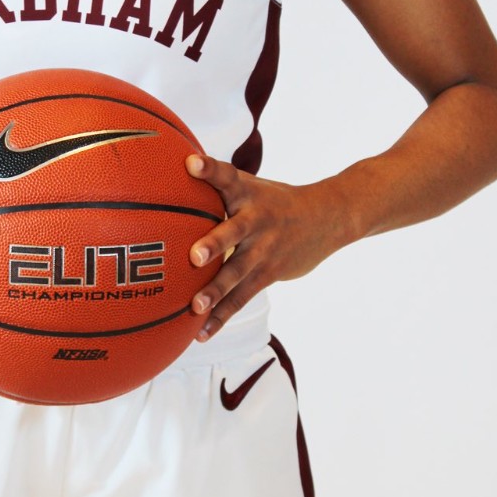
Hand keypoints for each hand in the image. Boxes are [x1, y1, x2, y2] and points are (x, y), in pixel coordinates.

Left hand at [185, 155, 348, 338]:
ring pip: (238, 272)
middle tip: (194, 256)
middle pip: (233, 231)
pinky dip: (222, 315)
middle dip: (214, 244)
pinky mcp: (269, 273)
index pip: (226, 176)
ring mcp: (264, 248)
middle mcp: (256, 219)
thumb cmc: (273, 201)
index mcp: (247, 193)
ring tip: (195, 306)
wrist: (328, 218)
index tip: (191, 163)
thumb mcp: (250, 185)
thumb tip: (169, 180)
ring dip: (216, 290)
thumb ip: (215, 184)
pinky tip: (201, 332)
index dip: (209, 169)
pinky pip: (243, 297)